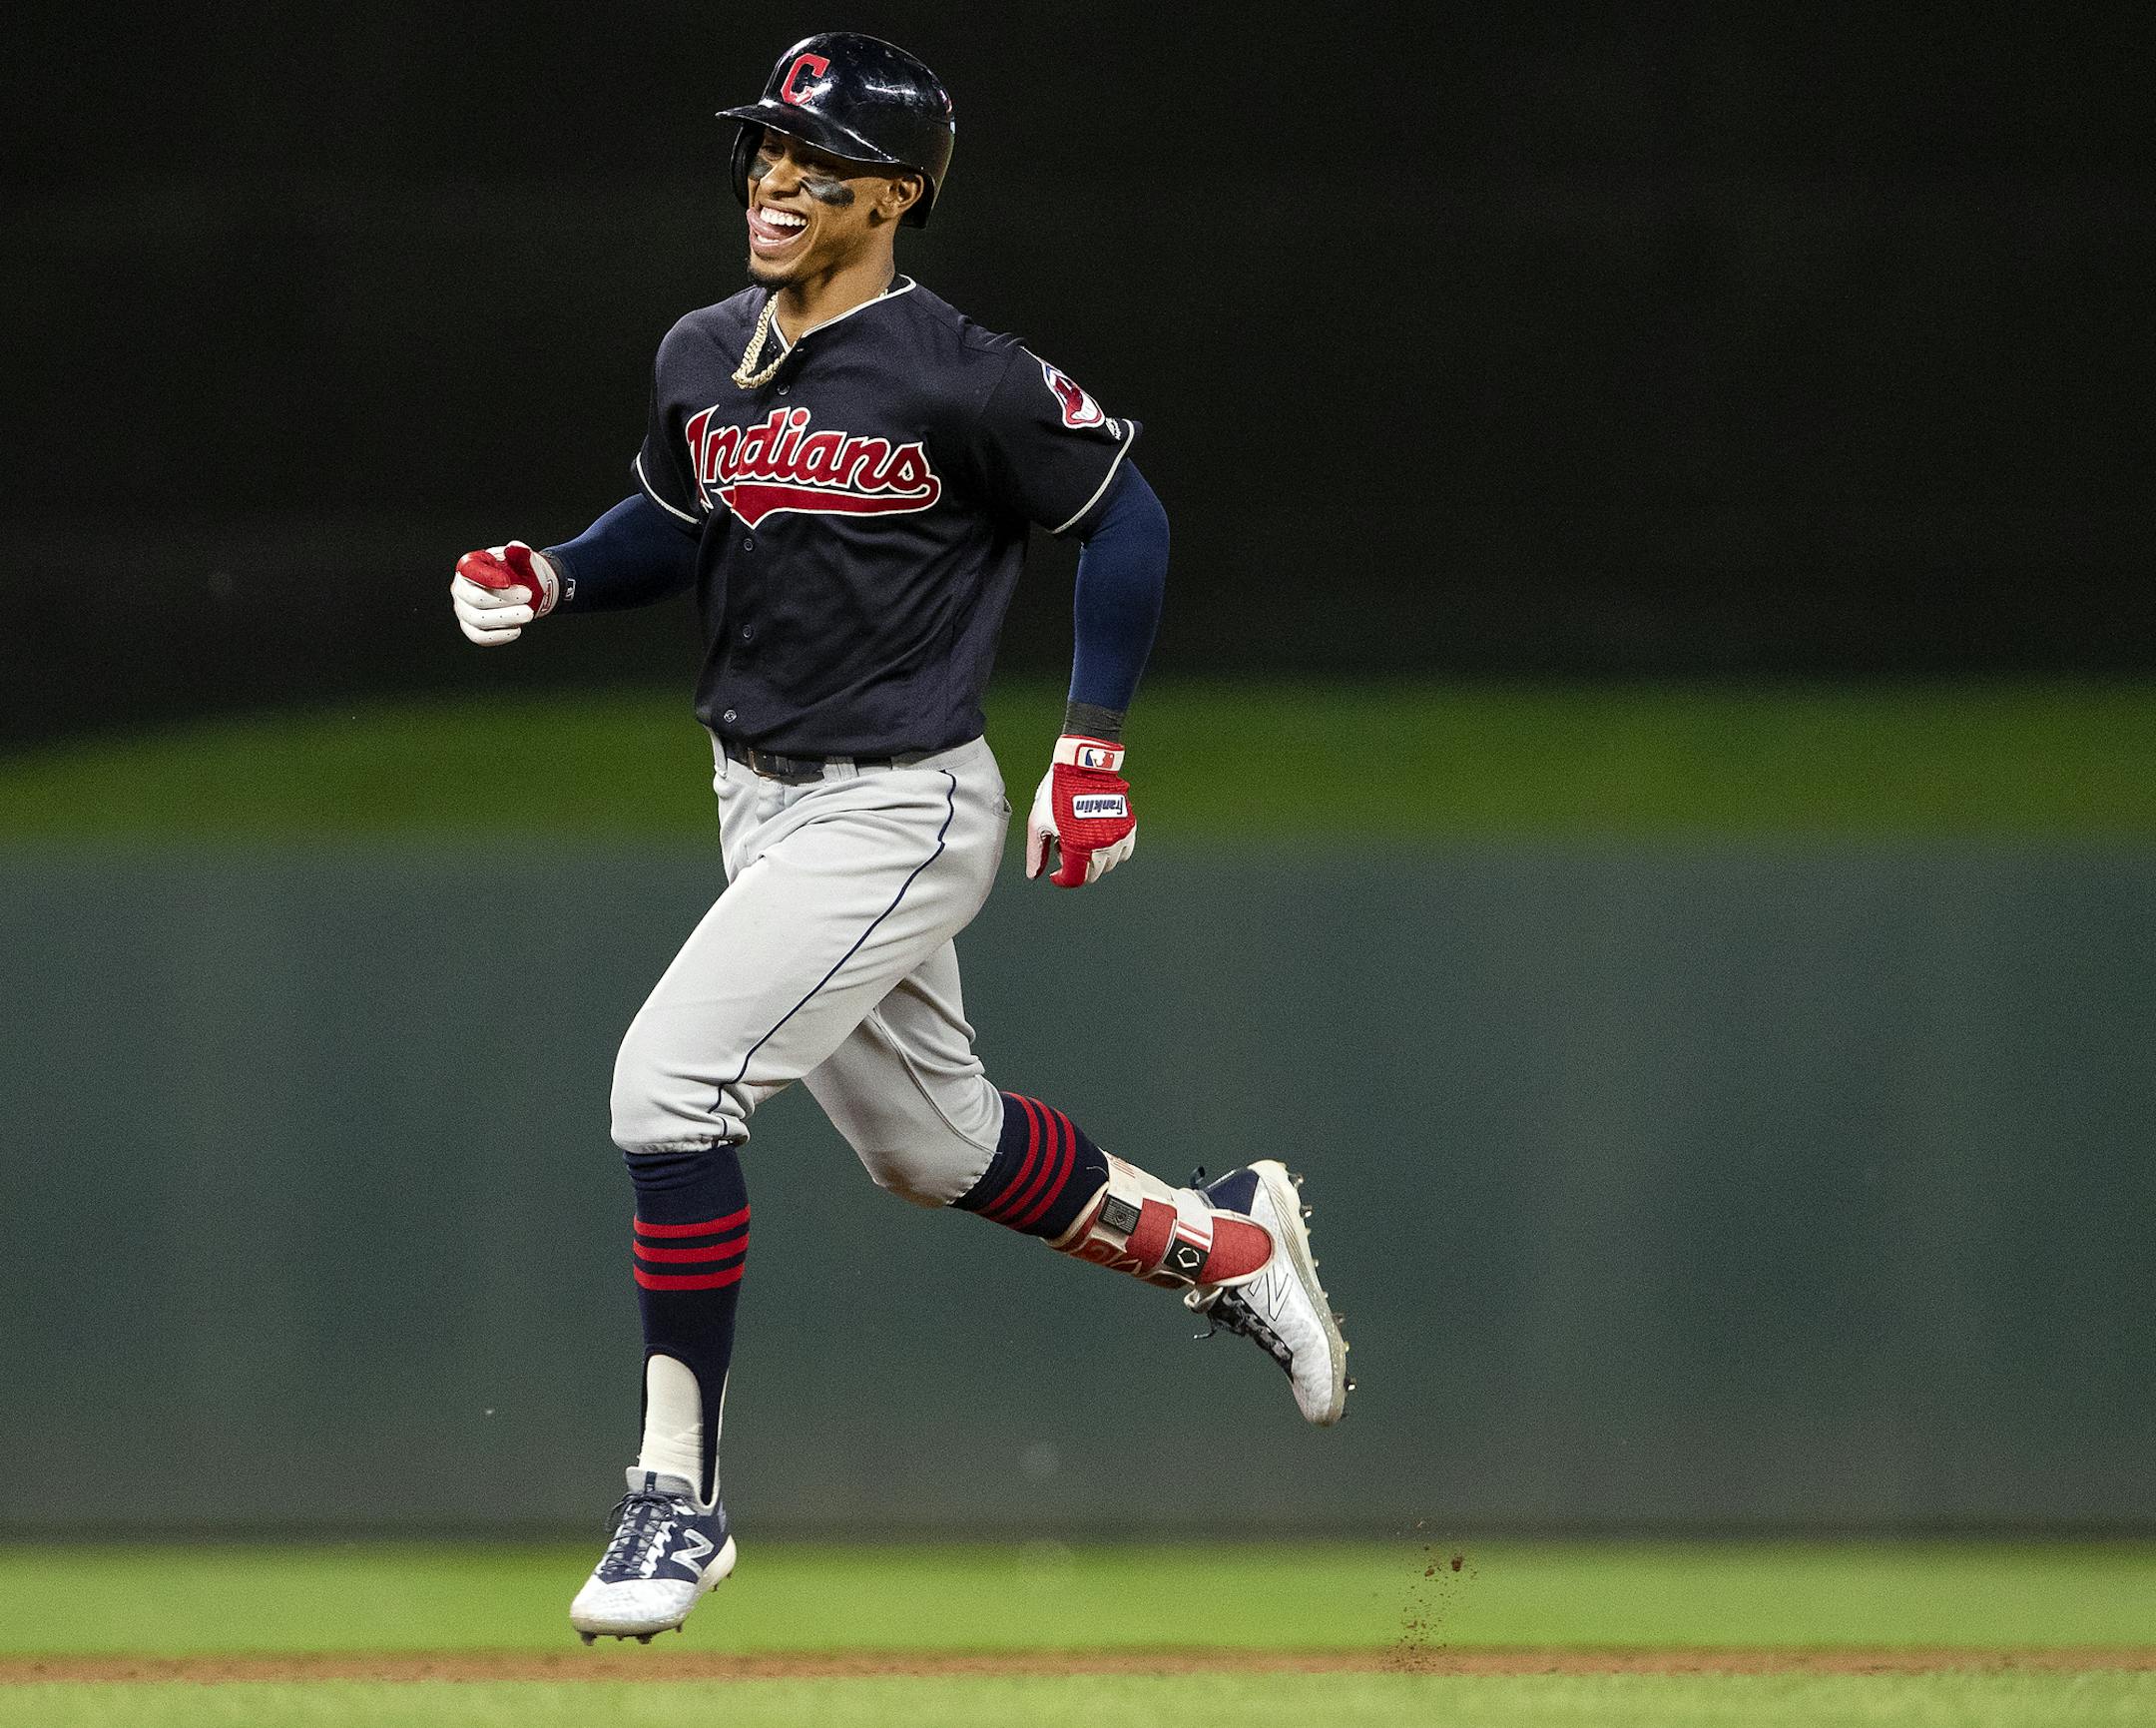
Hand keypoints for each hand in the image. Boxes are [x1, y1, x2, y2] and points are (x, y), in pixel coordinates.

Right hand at [451, 542, 559, 644]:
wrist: (526, 590)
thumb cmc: (520, 572)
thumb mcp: (523, 559)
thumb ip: (521, 553)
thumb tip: (515, 548)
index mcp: (469, 566)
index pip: (470, 571)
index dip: (488, 578)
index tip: (509, 582)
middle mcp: (460, 588)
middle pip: (476, 599)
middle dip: (505, 600)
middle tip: (529, 596)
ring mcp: (464, 610)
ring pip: (478, 620)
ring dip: (506, 618)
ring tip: (529, 614)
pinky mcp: (472, 629)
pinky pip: (480, 637)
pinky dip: (499, 636)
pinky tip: (517, 630)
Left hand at [1025, 735, 1136, 887]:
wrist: (1083, 765)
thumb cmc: (1058, 792)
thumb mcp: (1039, 822)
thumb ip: (1036, 852)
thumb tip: (1035, 875)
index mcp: (1078, 846)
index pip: (1074, 879)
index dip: (1062, 880)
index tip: (1056, 873)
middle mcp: (1101, 845)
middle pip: (1091, 875)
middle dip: (1076, 866)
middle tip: (1064, 845)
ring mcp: (1117, 836)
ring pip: (1108, 865)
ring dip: (1093, 859)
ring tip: (1080, 837)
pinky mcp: (1128, 826)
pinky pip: (1124, 852)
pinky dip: (1111, 851)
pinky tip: (1098, 836)